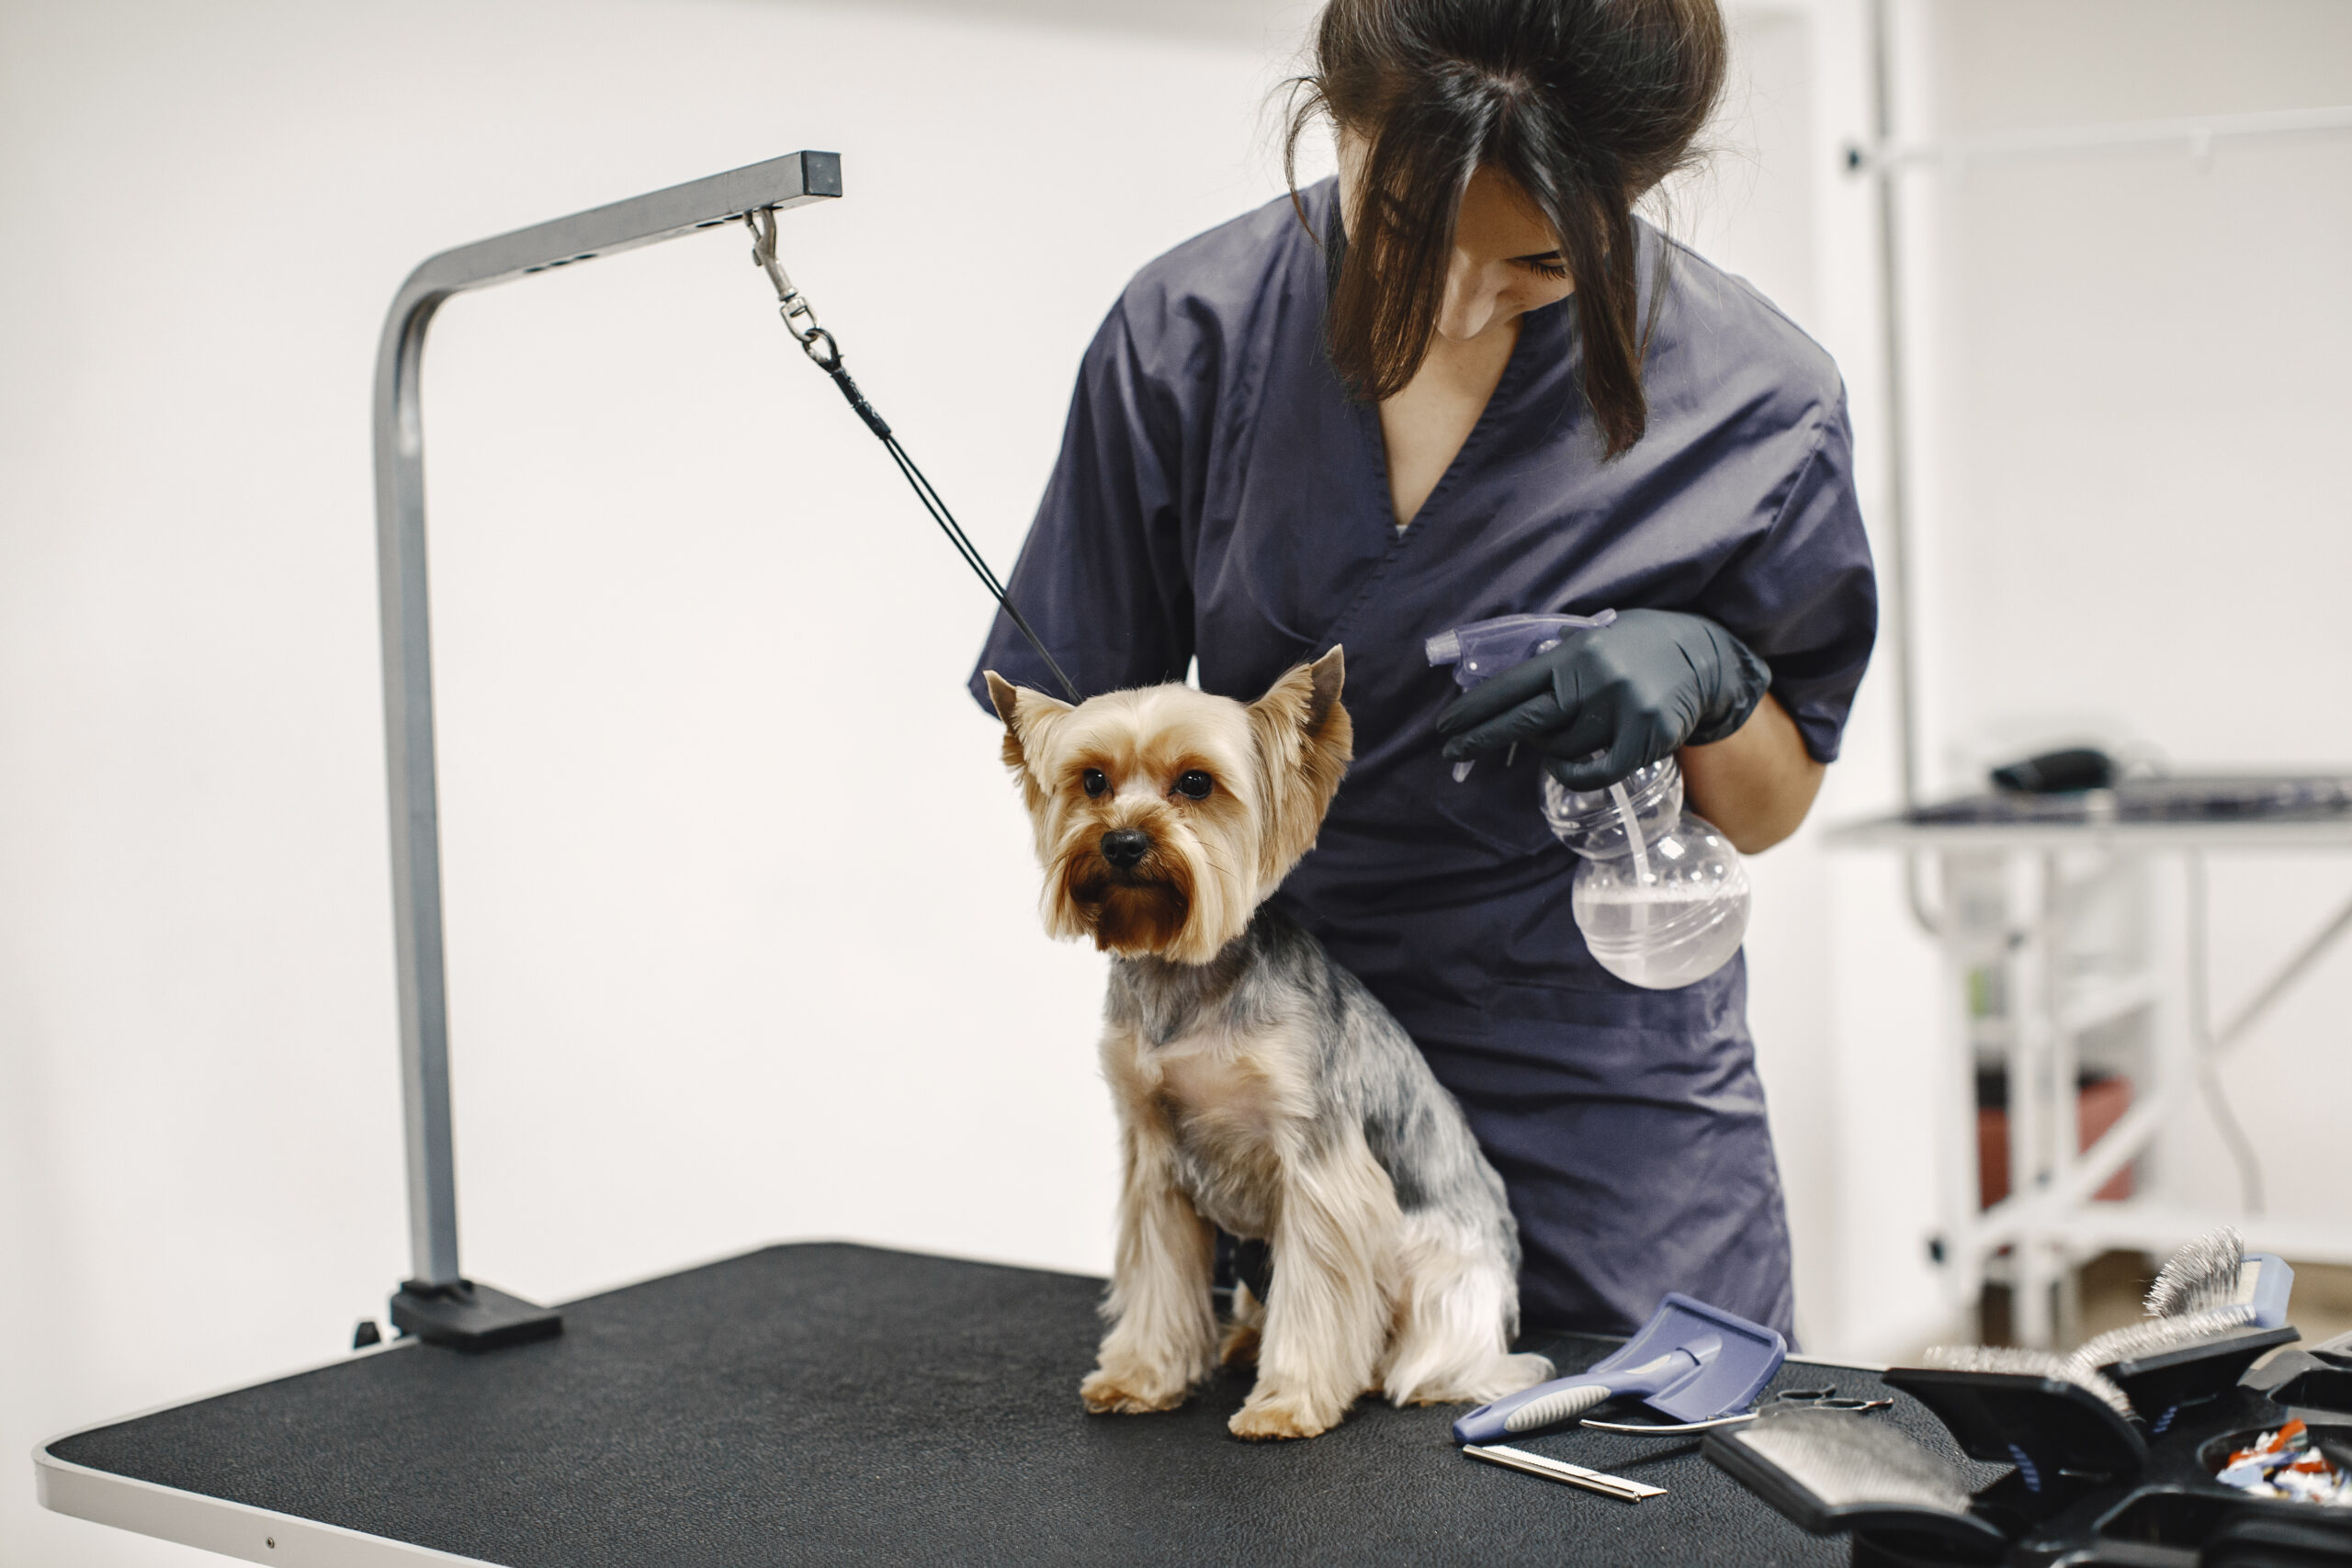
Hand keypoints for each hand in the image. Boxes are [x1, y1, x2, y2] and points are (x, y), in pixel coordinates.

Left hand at [1436, 609, 1770, 791]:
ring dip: (1547, 748)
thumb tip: (1510, 684)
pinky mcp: (1646, 737)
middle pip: (1524, 721)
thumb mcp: (1595, 636)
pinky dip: (1571, 773)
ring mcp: (1621, 710)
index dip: (1475, 709)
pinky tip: (1563, 765)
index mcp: (1575, 653)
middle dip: (1481, 738)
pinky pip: (1594, 771)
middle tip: (1451, 751)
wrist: (1704, 656)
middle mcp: (1595, 679)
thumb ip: (1556, 657)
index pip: (1512, 685)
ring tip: (1555, 735)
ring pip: (1560, 748)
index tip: (1447, 726)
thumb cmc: (1638, 646)